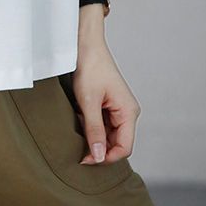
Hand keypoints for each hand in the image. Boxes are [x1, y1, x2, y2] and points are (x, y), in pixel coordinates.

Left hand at [73, 36, 141, 165]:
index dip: (106, 157)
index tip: (85, 160)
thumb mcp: (88, 102)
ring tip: (77, 131)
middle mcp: (128, 112)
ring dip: (93, 136)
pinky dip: (91, 126)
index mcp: (129, 112)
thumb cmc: (90, 68)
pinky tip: (79, 119)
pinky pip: (103, 123)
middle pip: (117, 143)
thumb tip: (98, 157)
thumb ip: (94, 130)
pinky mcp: (109, 104)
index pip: (124, 148)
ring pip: (109, 134)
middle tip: (77, 149)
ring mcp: (119, 108)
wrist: (86, 46)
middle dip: (98, 148)